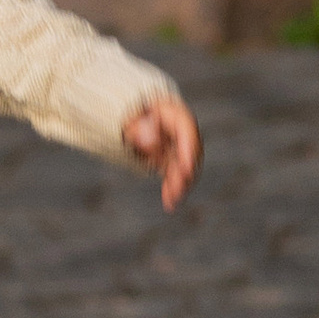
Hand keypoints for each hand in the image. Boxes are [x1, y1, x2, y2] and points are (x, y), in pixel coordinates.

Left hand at [124, 95, 201, 210]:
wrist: (132, 115)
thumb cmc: (131, 114)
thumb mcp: (129, 119)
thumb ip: (139, 128)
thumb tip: (152, 142)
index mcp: (176, 113)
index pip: (187, 130)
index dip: (188, 150)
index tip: (187, 169)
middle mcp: (183, 130)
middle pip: (188, 152)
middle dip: (183, 173)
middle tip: (177, 191)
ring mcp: (180, 146)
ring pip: (184, 167)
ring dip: (179, 185)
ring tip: (171, 202)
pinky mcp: (174, 159)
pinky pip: (175, 174)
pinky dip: (172, 188)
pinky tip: (169, 204)